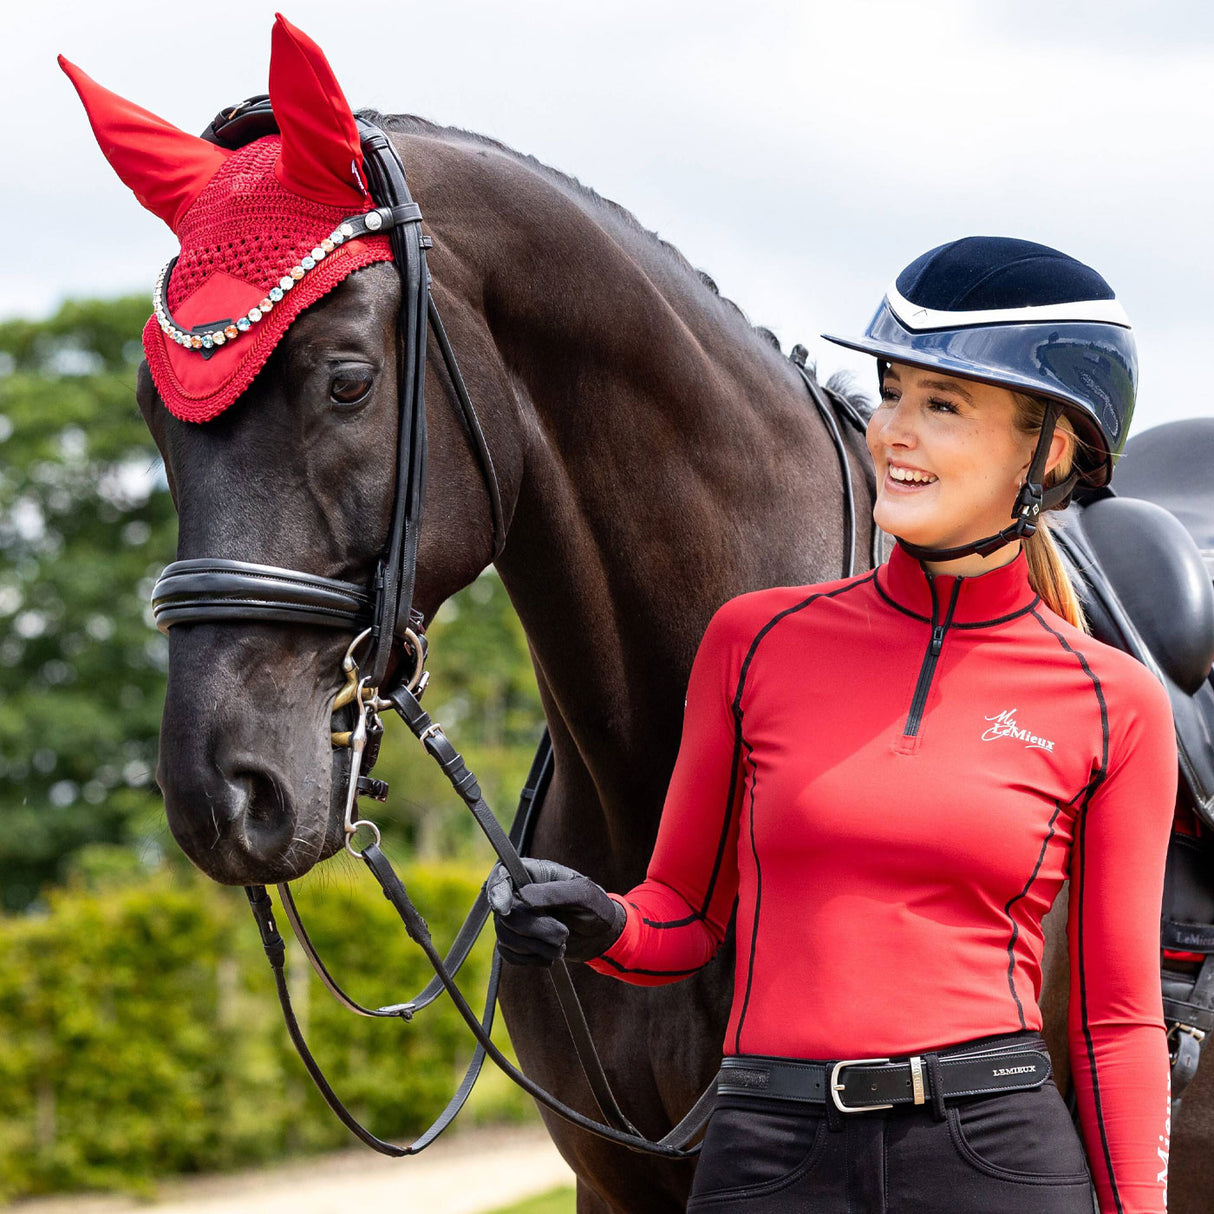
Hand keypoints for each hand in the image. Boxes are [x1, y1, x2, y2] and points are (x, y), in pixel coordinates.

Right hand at [485, 857, 626, 966]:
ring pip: (506, 937)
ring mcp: (514, 917)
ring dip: (537, 947)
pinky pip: (509, 954)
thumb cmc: (594, 907)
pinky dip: (532, 959)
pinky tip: (551, 954)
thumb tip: (523, 895)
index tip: (504, 909)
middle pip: (505, 914)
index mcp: (531, 873)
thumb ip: (555, 892)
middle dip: (535, 929)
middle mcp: (517, 893)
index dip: (497, 892)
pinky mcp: (515, 940)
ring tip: (562, 944)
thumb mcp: (583, 894)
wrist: (598, 934)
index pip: (501, 876)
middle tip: (563, 934)